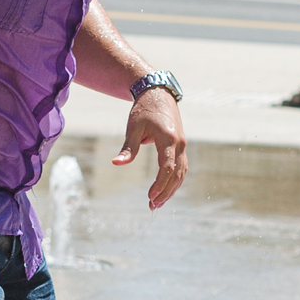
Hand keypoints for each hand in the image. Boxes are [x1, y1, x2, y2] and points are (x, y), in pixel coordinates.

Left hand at [112, 86, 186, 207]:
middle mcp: (180, 144)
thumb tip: (116, 163)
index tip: (150, 196)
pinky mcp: (181, 147)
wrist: (159, 94)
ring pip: (181, 173)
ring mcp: (183, 145)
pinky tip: (166, 191)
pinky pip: (181, 168)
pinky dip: (175, 181)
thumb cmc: (144, 110)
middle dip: (166, 192)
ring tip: (158, 203)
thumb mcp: (134, 127)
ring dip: (171, 189)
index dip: (160, 183)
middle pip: (176, 174)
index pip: (167, 166)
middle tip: (153, 206)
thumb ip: (128, 147)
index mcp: (168, 139)